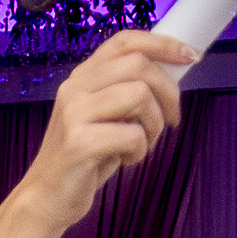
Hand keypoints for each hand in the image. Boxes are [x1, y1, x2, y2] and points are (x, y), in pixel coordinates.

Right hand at [20, 30, 190, 211]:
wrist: (47, 196)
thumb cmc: (84, 158)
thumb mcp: (106, 116)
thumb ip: (127, 92)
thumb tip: (172, 74)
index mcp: (83, 77)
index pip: (125, 41)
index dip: (162, 43)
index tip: (189, 56)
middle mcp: (75, 87)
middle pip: (138, 65)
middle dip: (168, 92)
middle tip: (172, 118)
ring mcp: (74, 113)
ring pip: (139, 95)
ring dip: (154, 124)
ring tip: (143, 143)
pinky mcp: (78, 143)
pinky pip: (132, 134)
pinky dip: (140, 151)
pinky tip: (127, 159)